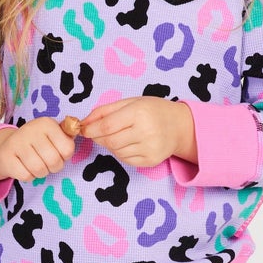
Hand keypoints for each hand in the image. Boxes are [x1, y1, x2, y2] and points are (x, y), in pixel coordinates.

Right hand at [0, 117, 77, 183]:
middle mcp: (31, 129)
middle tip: (47, 162)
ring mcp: (17, 143)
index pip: (68, 148)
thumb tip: (77, 128)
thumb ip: (67, 134)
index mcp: (46, 123)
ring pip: (40, 170)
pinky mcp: (6, 157)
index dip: (65, 156)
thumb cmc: (38, 142)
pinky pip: (26, 176)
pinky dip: (29, 176)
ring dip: (41, 172)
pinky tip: (25, 167)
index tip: (58, 152)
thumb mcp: (53, 134)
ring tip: (37, 165)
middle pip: (54, 161)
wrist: (8, 146)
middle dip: (54, 167)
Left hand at [73, 97, 191, 168]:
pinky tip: (127, 143)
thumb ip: (105, 111)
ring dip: (110, 145)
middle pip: (110, 141)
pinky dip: (120, 152)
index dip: (91, 129)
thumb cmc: (153, 110)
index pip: (107, 126)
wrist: (179, 126)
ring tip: (118, 135)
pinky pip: (125, 160)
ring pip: (116, 152)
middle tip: (96, 133)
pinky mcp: (150, 161)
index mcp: (139, 113)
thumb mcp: (130, 102)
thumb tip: (83, 122)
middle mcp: (146, 132)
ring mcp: (149, 148)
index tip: (84, 129)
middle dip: (98, 138)